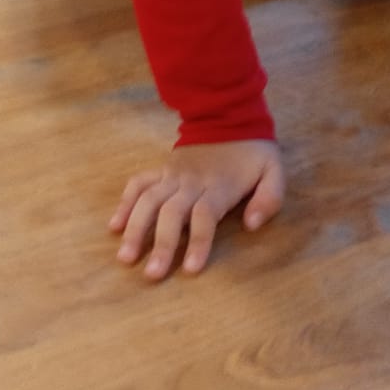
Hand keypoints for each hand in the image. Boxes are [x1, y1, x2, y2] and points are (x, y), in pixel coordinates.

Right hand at [110, 138, 284, 281]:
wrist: (229, 115)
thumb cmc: (253, 152)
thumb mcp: (274, 171)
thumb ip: (269, 199)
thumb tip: (252, 226)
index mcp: (220, 185)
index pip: (205, 216)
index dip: (198, 242)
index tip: (191, 270)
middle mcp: (191, 181)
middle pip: (172, 213)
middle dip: (161, 244)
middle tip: (151, 275)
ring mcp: (173, 174)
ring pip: (149, 200)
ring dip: (136, 229)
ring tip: (125, 257)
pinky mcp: (162, 169)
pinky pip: (139, 183)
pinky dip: (125, 203)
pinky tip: (115, 226)